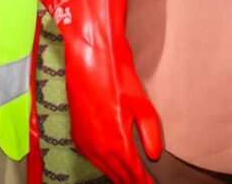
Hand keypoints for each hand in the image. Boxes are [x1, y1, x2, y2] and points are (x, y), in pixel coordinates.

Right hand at [41, 0, 160, 183]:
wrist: (88, 58)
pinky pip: (93, 159)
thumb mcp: (141, 103)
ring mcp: (85, 142)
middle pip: (118, 175)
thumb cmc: (115, 76)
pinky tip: (112, 167)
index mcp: (116, 141)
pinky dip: (105, 167)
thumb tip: (153, 154)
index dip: (144, 182)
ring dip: (118, 176)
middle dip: (132, 181)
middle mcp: (99, 147)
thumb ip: (150, 133)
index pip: (133, 173)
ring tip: (132, 181)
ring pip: (104, 169)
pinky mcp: (78, 135)